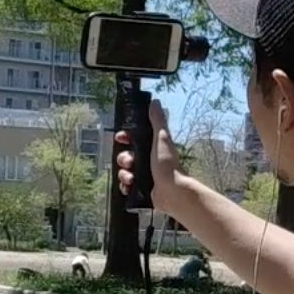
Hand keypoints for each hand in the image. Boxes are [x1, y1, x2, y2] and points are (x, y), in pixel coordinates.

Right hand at [114, 99, 191, 217]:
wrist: (172, 191)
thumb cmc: (168, 164)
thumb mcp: (162, 138)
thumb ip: (157, 120)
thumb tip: (154, 102)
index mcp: (151, 148)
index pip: (133, 139)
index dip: (125, 138)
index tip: (121, 138)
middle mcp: (147, 161)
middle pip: (125, 156)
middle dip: (123, 158)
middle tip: (130, 162)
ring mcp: (144, 175)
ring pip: (124, 171)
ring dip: (124, 174)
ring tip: (131, 178)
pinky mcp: (141, 189)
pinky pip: (125, 186)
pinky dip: (125, 186)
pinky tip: (129, 186)